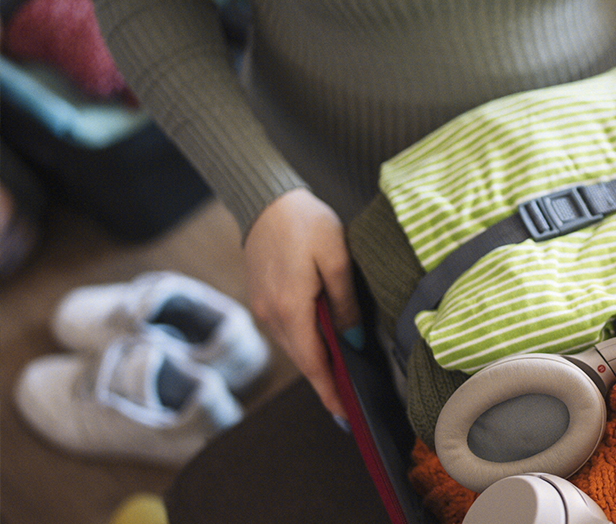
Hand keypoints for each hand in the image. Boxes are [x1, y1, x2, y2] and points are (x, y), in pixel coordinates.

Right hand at [243, 188, 358, 418]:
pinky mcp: (262, 300)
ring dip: (317, 363)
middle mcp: (271, 314)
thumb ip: (345, 303)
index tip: (344, 414)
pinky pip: (288, 331)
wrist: (266, 202)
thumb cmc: (306, 224)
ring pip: (295, 346)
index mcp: (290, 307)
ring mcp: (263, 308)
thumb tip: (352, 339)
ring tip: (345, 378)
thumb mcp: (337, 258)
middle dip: (326, 382)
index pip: (312, 362)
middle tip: (352, 402)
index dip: (329, 390)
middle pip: (303, 359)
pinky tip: (326, 345)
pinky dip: (307, 343)